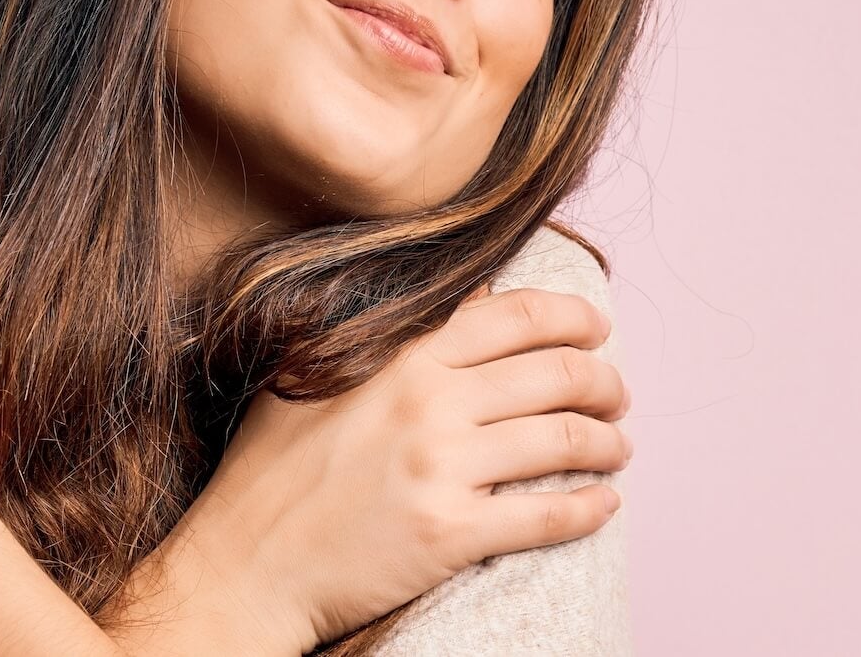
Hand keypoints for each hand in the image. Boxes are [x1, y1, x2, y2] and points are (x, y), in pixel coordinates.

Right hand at [144, 281, 632, 649]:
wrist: (243, 565)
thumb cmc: (270, 471)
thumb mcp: (314, 374)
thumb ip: (389, 333)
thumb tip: (468, 296)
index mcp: (402, 355)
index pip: (516, 315)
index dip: (572, 317)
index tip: (596, 327)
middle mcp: (429, 402)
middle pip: (555, 374)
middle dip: (603, 382)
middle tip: (617, 394)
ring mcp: (442, 468)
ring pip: (562, 440)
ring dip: (606, 443)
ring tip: (616, 447)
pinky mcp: (451, 533)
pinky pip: (547, 515)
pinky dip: (589, 508)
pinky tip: (604, 505)